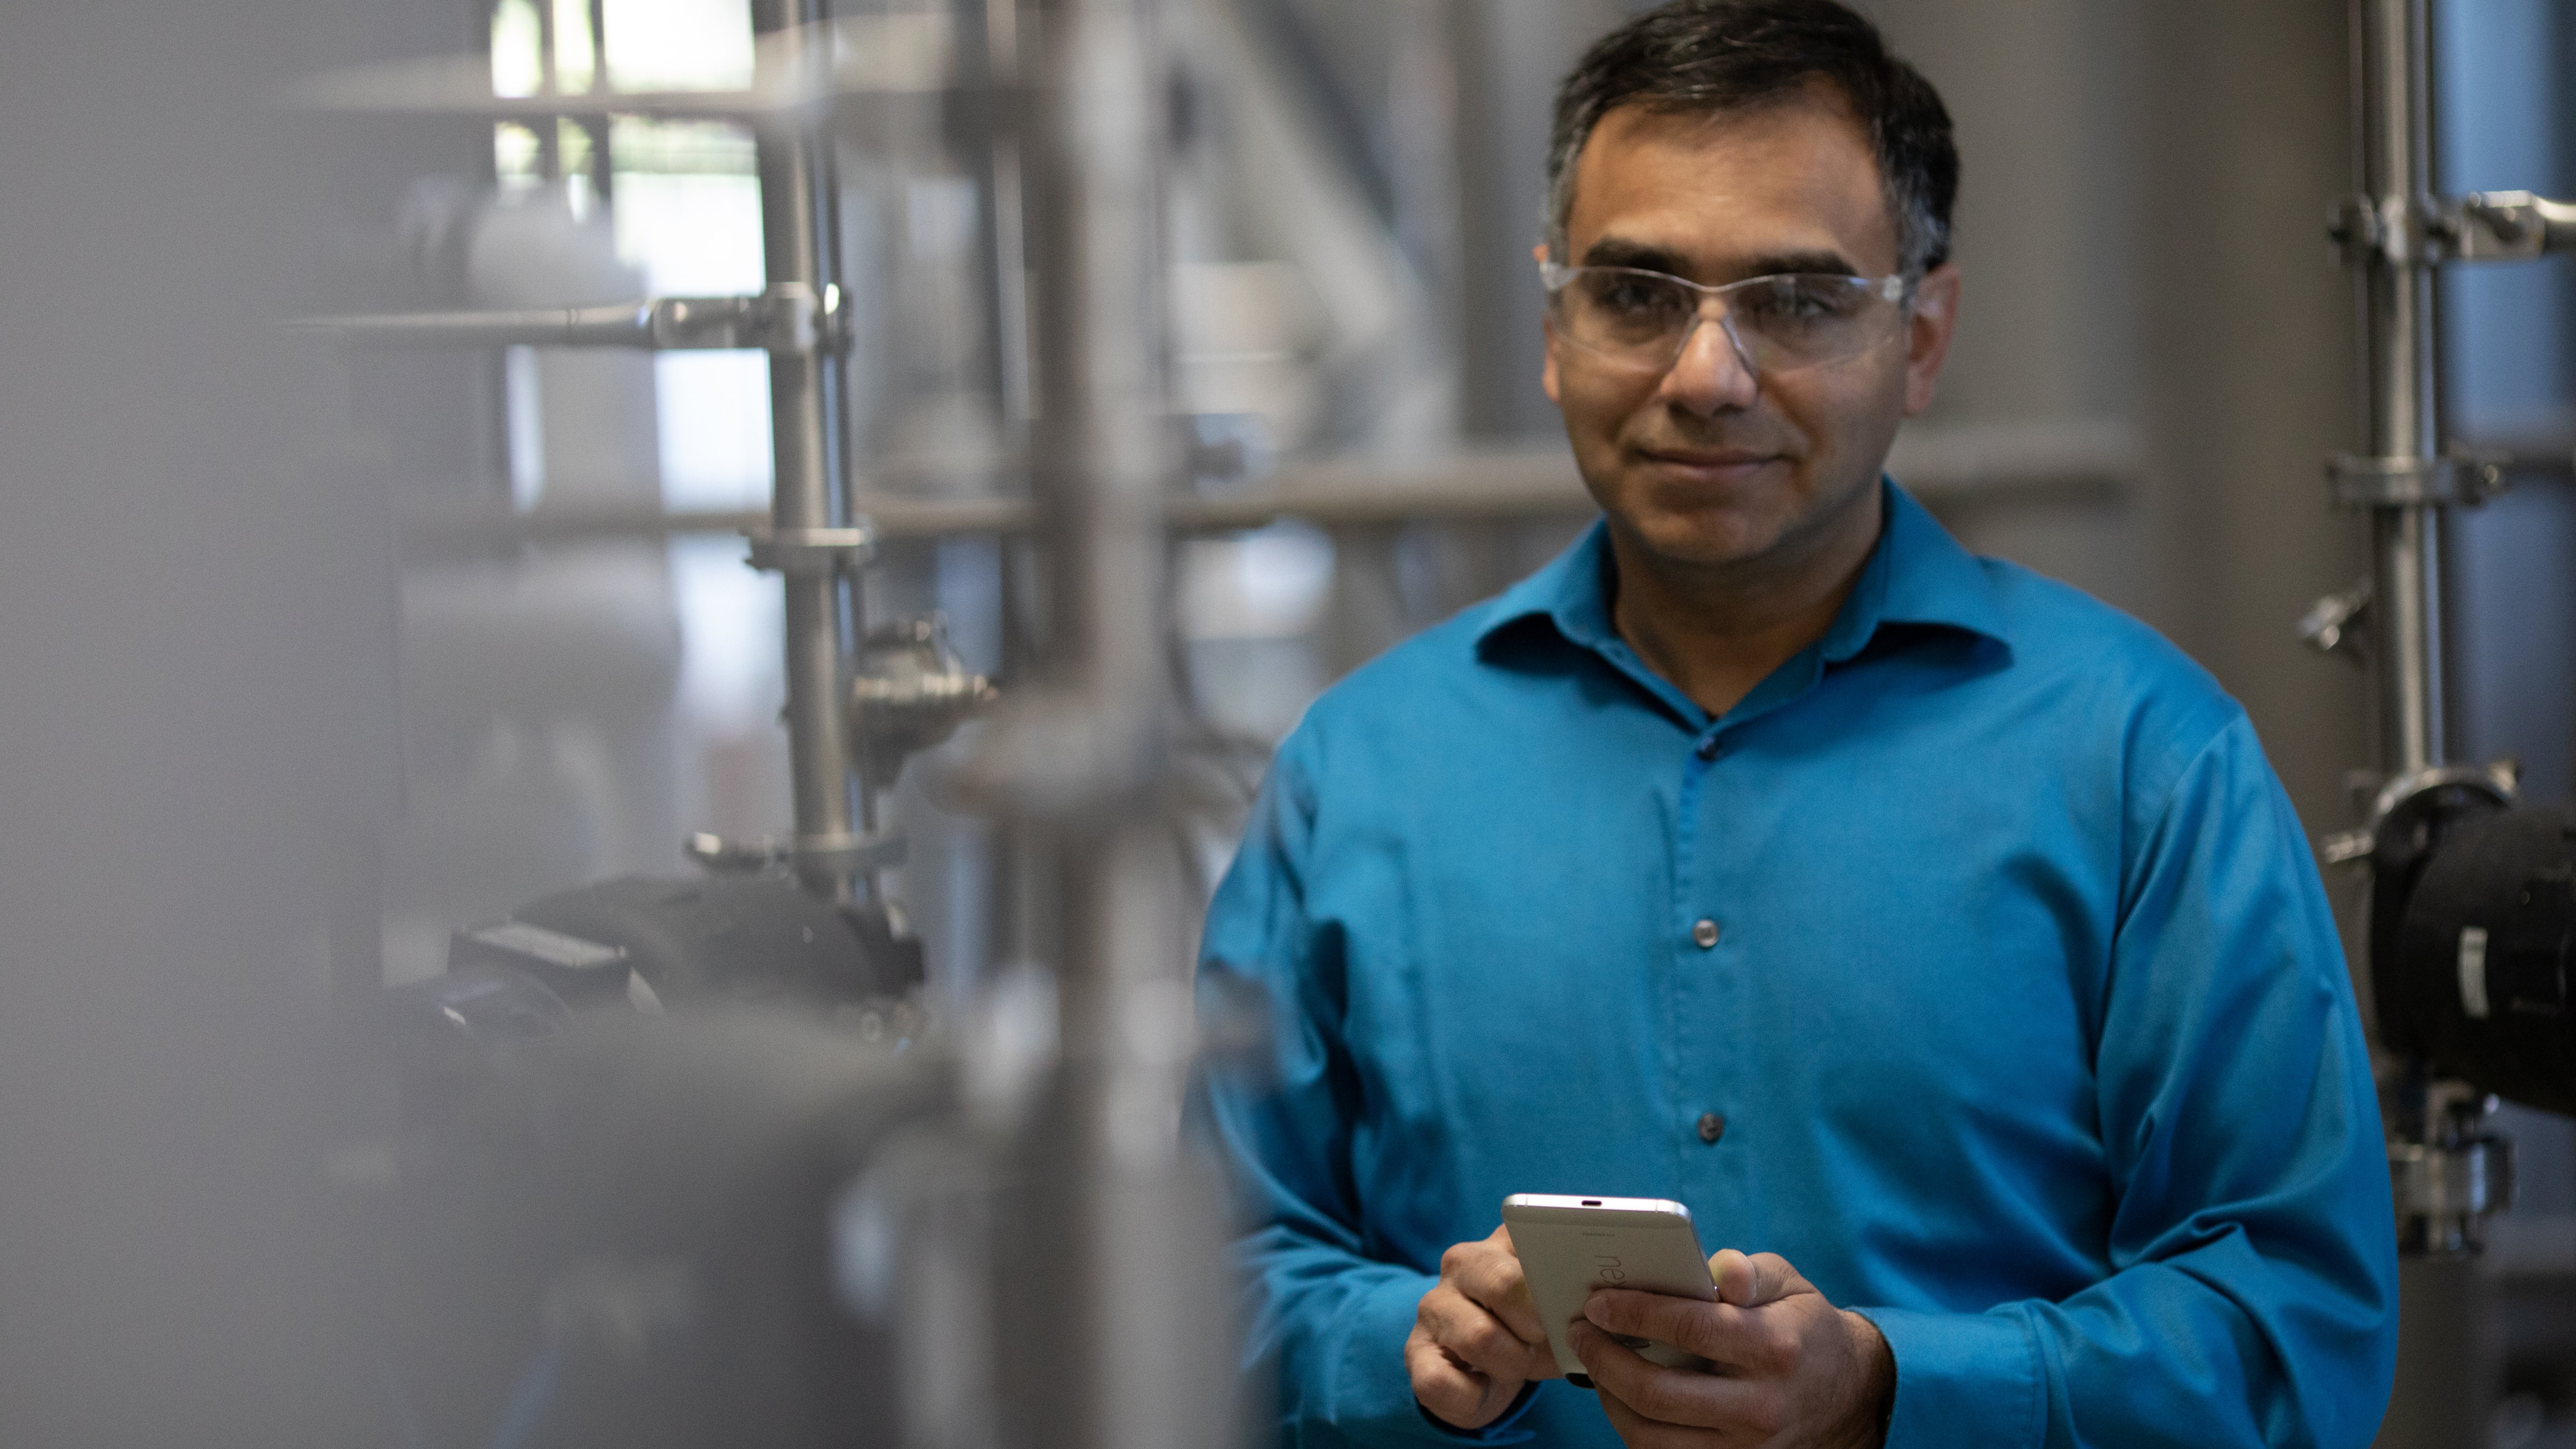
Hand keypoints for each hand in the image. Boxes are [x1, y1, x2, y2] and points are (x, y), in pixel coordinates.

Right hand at [1406, 1224, 1563, 1428]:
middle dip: (1536, 1327)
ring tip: (1514, 1364)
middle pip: (1506, 1285)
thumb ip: (1572, 1296)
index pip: (1534, 1241)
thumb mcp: (1555, 1310)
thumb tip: (1591, 1303)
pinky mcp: (1415, 1352)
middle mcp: (1461, 1263)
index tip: (1572, 1307)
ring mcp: (1433, 1306)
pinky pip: (1441, 1381)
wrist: (1487, 1372)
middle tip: (1540, 1341)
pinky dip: (1474, 1396)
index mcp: (1502, 1242)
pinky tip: (1483, 1386)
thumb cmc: (1529, 1332)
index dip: (1558, 1281)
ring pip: (1480, 1338)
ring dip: (1510, 1364)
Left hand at [1567, 1249, 1892, 1448]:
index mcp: (1773, 1347)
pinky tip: (1621, 1397)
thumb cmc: (1804, 1328)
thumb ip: (1750, 1271)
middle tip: (1580, 1332)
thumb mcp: (1790, 1285)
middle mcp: (1758, 1405)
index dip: (1634, 1313)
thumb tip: (1719, 1268)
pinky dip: (1632, 1428)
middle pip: (1658, 1391)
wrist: (1849, 1395)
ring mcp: (1744, 1446)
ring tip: (1593, 1364)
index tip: (1596, 1301)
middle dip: (1605, 1359)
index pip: (1689, 1328)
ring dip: (1610, 1398)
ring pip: (1651, 1435)